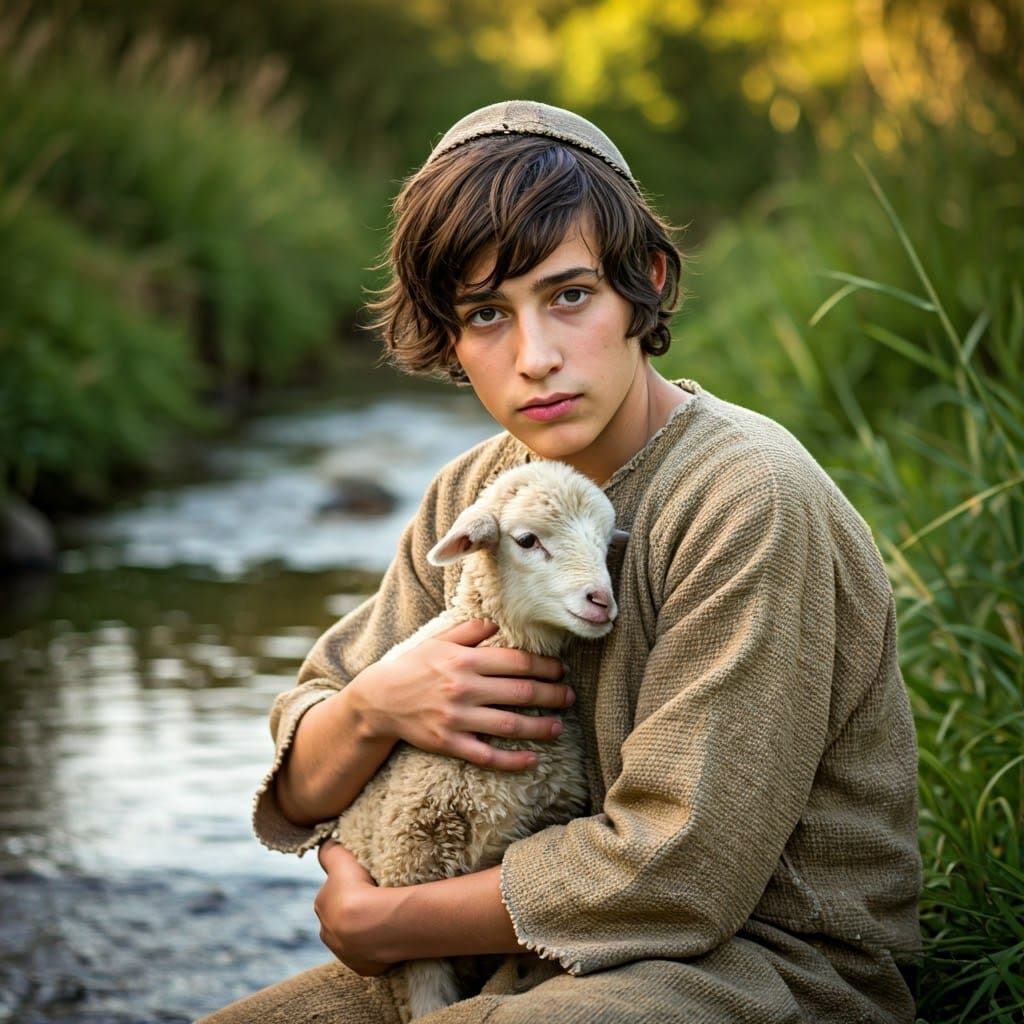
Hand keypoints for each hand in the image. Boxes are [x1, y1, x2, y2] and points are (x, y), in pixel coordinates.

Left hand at [314, 841, 393, 975]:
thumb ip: (330, 852)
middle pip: (341, 918)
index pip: (332, 894)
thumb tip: (326, 843)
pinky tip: (391, 934)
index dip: (347, 887)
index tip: (364, 882)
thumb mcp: (341, 860)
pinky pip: (372, 955)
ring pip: (355, 938)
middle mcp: (328, 932)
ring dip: (367, 930)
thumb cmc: (357, 890)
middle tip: (377, 899)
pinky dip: (380, 947)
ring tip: (386, 917)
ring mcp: (346, 953)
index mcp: (322, 905)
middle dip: (356, 911)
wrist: (373, 926)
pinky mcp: (365, 967)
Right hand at [349, 619, 574, 770]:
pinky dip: (512, 760)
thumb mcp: (439, 640)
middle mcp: (463, 688)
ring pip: (509, 724)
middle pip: (520, 692)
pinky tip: (533, 760)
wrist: (379, 700)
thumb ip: (470, 630)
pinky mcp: (449, 743)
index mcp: (465, 661)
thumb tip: (498, 623)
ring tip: (559, 727)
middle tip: (570, 696)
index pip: (516, 662)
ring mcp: (457, 718)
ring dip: (540, 727)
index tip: (561, 670)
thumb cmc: (413, 666)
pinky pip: (486, 755)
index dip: (544, 666)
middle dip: (551, 694)